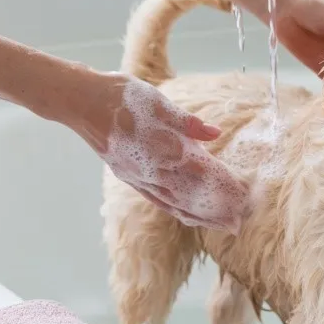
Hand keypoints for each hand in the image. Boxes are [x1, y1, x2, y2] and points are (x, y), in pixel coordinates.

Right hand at [70, 69, 249, 232]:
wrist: (81, 102)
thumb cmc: (121, 97)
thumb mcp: (159, 103)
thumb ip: (189, 123)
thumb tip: (215, 133)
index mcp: (164, 149)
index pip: (202, 175)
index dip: (223, 188)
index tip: (243, 198)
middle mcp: (153, 170)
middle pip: (191, 197)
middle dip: (215, 212)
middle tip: (237, 224)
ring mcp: (140, 177)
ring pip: (174, 204)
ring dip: (198, 217)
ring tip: (219, 226)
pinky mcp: (130, 178)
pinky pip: (157, 201)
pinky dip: (175, 211)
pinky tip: (186, 216)